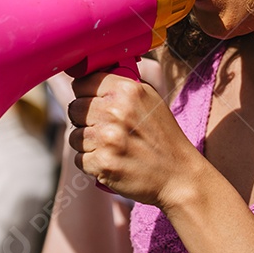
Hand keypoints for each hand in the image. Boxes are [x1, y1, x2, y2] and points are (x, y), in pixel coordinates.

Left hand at [67, 72, 202, 204]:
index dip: (85, 94)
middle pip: (74, 108)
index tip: (93, 103)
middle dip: (85, 119)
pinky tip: (110, 161)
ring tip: (110, 147)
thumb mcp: (150, 99)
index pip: (82, 83)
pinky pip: (79, 158)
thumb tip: (89, 77)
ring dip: (87, 143)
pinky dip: (91, 163)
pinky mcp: (103, 164)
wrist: (179, 175)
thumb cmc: (164, 137)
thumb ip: (121, 87)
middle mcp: (115, 111)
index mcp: (127, 91)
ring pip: (74, 135)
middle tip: (105, 129)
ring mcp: (108, 139)